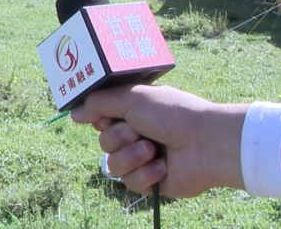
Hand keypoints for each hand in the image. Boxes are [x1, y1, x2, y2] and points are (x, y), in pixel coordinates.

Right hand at [71, 85, 248, 198]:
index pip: (100, 117)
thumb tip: (74, 113)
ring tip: (153, 150)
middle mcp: (136, 133)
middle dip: (118, 137)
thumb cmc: (172, 114)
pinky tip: (162, 167)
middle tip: (137, 131)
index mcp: (132, 111)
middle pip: (103, 141)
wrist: (206, 144)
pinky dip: (145, 173)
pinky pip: (130, 182)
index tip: (106, 117)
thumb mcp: (131, 98)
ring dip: (132, 156)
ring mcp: (143, 157)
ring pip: (113, 163)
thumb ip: (98, 104)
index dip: (99, 119)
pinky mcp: (151, 180)